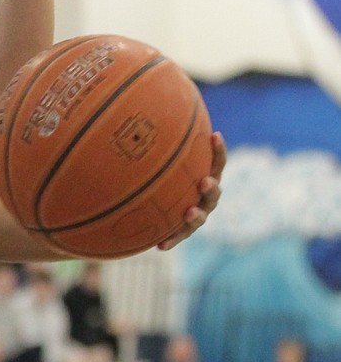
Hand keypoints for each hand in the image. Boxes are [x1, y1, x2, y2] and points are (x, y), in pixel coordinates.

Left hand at [159, 131, 225, 249]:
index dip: (218, 150)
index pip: (216, 163)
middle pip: (213, 193)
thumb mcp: (162, 164)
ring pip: (200, 217)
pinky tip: (160, 246)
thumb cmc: (161, 180)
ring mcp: (195, 215)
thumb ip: (160, 147)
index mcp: (204, 178)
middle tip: (205, 182)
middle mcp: (204, 198)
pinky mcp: (180, 232)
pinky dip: (171, 241)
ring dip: (196, 215)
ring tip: (190, 213)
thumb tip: (143, 115)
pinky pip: (177, 237)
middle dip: (211, 187)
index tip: (214, 135)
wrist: (154, 211)